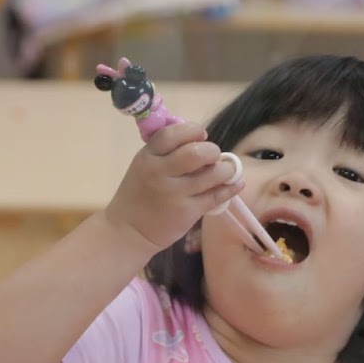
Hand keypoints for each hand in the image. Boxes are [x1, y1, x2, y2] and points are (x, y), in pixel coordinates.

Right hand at [102, 120, 244, 251]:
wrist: (127, 232)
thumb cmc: (138, 195)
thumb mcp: (142, 166)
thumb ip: (165, 152)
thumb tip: (199, 138)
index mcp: (148, 157)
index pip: (173, 134)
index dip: (193, 130)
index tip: (201, 135)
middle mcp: (160, 173)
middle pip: (197, 152)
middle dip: (212, 150)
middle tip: (213, 156)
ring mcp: (175, 193)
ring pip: (213, 173)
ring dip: (226, 169)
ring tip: (225, 171)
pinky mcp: (188, 212)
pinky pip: (216, 195)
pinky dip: (230, 187)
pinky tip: (236, 184)